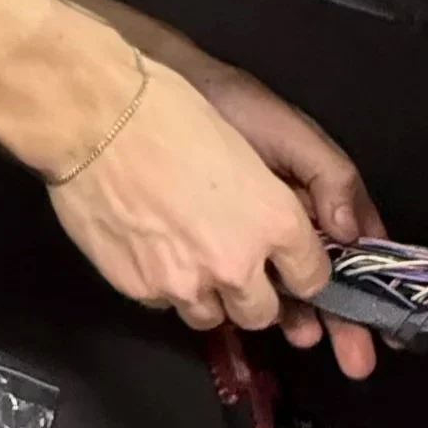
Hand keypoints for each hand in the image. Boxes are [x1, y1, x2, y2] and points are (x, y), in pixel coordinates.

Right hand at [165, 52, 387, 379]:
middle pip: (262, 313)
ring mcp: (184, 284)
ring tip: (188, 248)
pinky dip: (164, 282)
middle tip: (235, 259)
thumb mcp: (265, 133)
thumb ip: (317, 185)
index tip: (290, 264)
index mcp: (275, 224)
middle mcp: (236, 265)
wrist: (94, 116)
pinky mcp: (140, 290)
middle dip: (255, 291)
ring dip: (208, 292)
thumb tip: (333, 233)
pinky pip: (164, 302)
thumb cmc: (178, 111)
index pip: (312, 279)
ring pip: (211, 316)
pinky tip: (151, 242)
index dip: (301, 271)